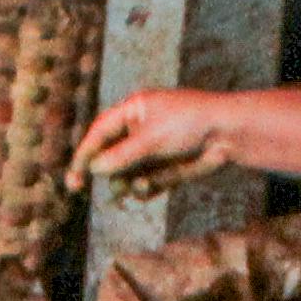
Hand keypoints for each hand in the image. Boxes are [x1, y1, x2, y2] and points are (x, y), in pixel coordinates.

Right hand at [71, 88, 241, 190]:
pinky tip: (150, 188)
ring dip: (128, 182)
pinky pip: (145, 183)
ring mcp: (153, 150)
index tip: (73, 175)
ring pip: (127, 173)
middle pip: (110, 155)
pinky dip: (144, 188)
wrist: (227, 134)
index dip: (84, 152)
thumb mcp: (150, 139)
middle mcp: (140, 130)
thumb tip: (94, 169)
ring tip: (139, 186)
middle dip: (105, 173)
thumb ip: (121, 156)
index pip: (100, 131)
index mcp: (133, 110)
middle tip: (84, 189)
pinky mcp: (166, 168)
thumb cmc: (189, 124)